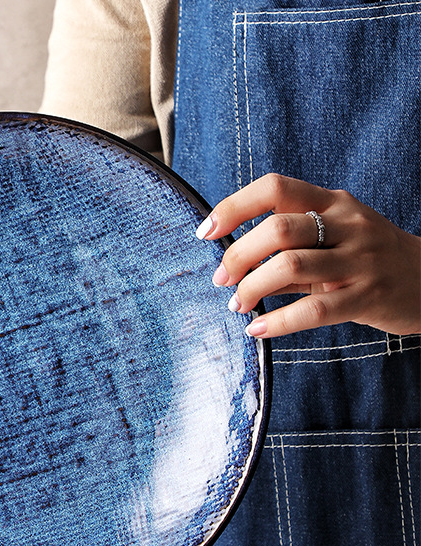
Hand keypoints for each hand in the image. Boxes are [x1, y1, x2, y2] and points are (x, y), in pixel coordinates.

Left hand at [196, 173, 420, 338]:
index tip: (206, 231)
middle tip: (222, 279)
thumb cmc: (364, 259)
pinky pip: (314, 310)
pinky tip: (256, 329)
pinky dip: (277, 322)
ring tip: (238, 304)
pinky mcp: (367, 297)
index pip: (275, 188)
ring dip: (251, 288)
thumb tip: (231, 264)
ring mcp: (360, 261)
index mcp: (333, 202)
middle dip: (238, 256)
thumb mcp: (331, 239)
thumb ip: (287, 246)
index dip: (234, 206)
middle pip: (278, 229)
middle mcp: (348, 224)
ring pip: (291, 266)